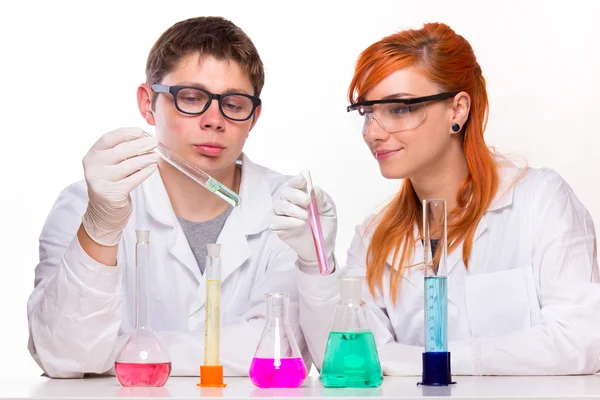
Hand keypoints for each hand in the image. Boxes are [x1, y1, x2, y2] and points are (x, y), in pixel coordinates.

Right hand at [81, 127, 158, 245]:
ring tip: (155, 156)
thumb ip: (121, 152)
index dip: (125, 133)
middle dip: (139, 145)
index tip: (141, 131)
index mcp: (92, 155)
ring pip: (127, 165)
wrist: (104, 213)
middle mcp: (93, 167)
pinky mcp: (111, 194)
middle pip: (119, 151)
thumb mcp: (110, 165)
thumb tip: (145, 138)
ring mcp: (101, 181)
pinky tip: (152, 167)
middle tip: (154, 142)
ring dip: (144, 159)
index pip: (108, 138)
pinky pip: (132, 180)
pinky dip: (144, 172)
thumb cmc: (111, 184)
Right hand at [271, 175, 336, 266]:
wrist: (322, 247)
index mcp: (301, 195)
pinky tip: (299, 224)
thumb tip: (315, 189)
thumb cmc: (325, 226)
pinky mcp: (278, 227)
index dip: (296, 181)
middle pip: (284, 192)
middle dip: (295, 195)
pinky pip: (275, 221)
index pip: (294, 183)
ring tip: (306, 218)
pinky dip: (287, 222)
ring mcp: (282, 215)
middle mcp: (289, 202)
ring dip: (292, 209)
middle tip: (307, 202)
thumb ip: (322, 201)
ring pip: (278, 205)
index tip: (303, 182)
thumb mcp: (329, 212)